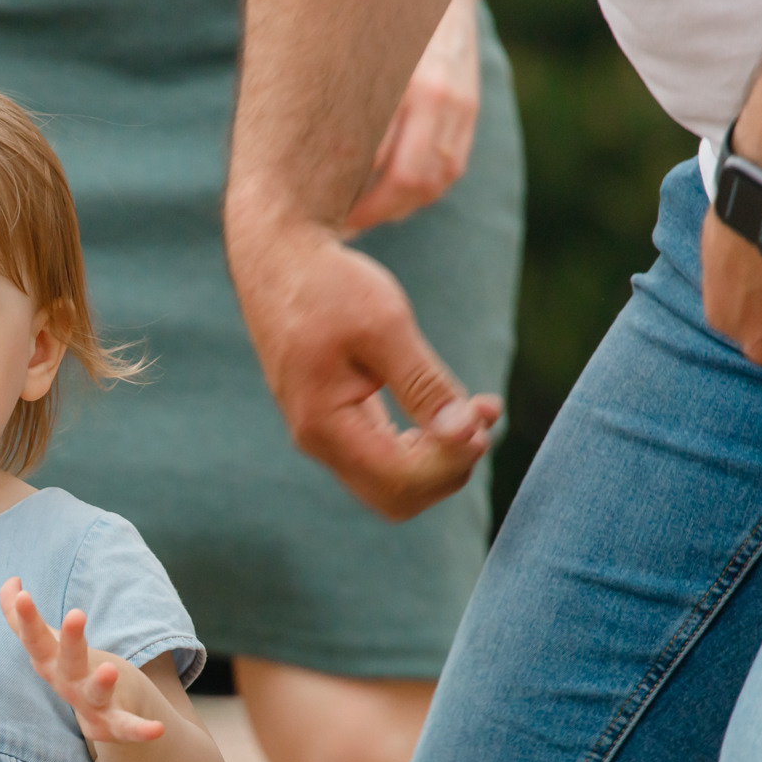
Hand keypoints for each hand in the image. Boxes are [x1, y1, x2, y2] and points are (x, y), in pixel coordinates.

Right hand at [0, 579, 165, 743]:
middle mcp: (66, 684)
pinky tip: (157, 728)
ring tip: (109, 669)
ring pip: (94, 694)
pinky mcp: (112, 724)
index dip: (26, 619)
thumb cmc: (70, 670)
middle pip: (67, 661)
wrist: (99, 714)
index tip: (23, 594)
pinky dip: (139, 730)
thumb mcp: (47, 643)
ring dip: (100, 684)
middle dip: (71, 640)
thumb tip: (11, 581)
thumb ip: (21, 615)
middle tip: (76, 614)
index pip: (35, 639)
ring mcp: (88, 705)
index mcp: (49, 662)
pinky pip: (126, 727)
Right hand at [225, 216, 499, 518]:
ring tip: (477, 410)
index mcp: (323, 424)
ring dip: (442, 458)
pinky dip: (424, 447)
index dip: (451, 459)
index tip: (483, 414)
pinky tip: (450, 413)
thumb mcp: (385, 325)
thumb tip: (466, 433)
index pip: (400, 479)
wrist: (278, 263)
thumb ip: (424, 384)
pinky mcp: (334, 424)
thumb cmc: (327, 287)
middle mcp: (317, 442)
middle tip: (482, 417)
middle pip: (397, 498)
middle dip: (450, 468)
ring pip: (392, 485)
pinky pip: (383, 460)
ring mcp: (323, 437)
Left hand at [346, 0, 482, 233]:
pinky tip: (395, 197)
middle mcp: (436, 96)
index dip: (353, 199)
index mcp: (400, 86)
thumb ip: (337, 112)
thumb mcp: (349, 62)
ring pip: (433, 183)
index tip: (324, 212)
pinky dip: (423, 191)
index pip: (376, 165)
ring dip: (399, 207)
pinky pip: (451, 169)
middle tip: (342, 223)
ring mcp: (460, 105)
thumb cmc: (373, 29)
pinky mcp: (471, 110)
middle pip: (409, 182)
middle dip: (373, 212)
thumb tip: (305, 169)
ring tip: (364, 214)